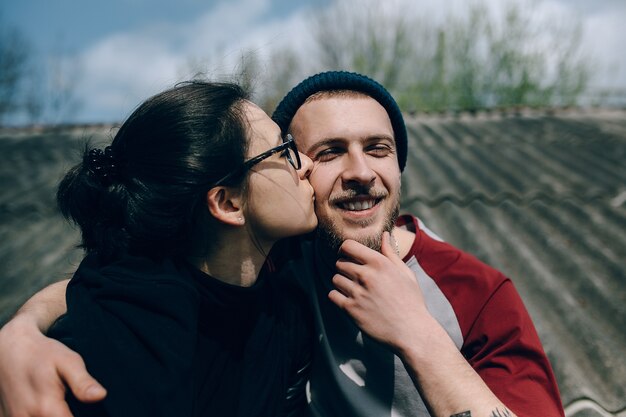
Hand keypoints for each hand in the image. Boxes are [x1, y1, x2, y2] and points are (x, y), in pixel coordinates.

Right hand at [0, 315, 105, 416]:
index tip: (87, 411)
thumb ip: (83, 383)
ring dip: (55, 415)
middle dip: (69, 415)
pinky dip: (42, 414)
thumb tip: (100, 396)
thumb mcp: (67, 361)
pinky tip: (48, 405)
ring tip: (60, 402)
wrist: (9, 349)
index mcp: (45, 408)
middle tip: (72, 401)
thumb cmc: (42, 353)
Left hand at [328, 231, 430, 351]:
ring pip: (335, 279)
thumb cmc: (411, 301)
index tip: (349, 256)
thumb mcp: (405, 273)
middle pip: (340, 262)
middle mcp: (366, 275)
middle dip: (345, 267)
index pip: (348, 246)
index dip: (346, 250)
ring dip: (341, 282)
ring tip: (354, 290)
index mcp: (379, 263)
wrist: (411, 331)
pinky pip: (332, 295)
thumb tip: (385, 234)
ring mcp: (357, 292)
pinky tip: (349, 300)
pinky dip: (337, 296)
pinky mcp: (351, 309)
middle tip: (355, 277)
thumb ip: (391, 253)